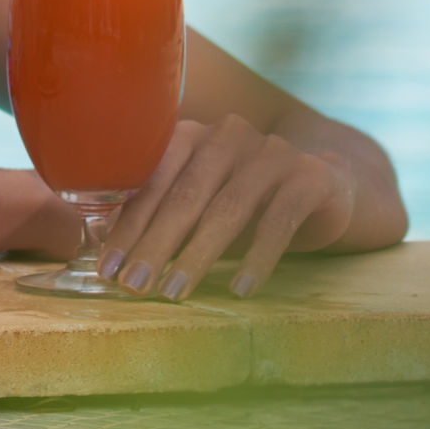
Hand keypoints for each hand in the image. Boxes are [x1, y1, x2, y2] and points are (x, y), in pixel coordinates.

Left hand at [100, 114, 355, 300]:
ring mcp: (272, 153)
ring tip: (174, 292)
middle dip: (155, 244)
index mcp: (191, 136)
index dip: (127, 226)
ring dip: (198, 255)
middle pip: (185, 194)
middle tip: (133, 285)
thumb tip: (102, 250)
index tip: (105, 269)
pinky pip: (279, 220)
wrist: (326, 189)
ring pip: (228, 207)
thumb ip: (158, 218)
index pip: (151, 180)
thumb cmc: (245, 204)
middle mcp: (228, 136)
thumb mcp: (199, 208)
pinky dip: (257, 257)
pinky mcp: (310, 177)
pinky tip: (241, 290)